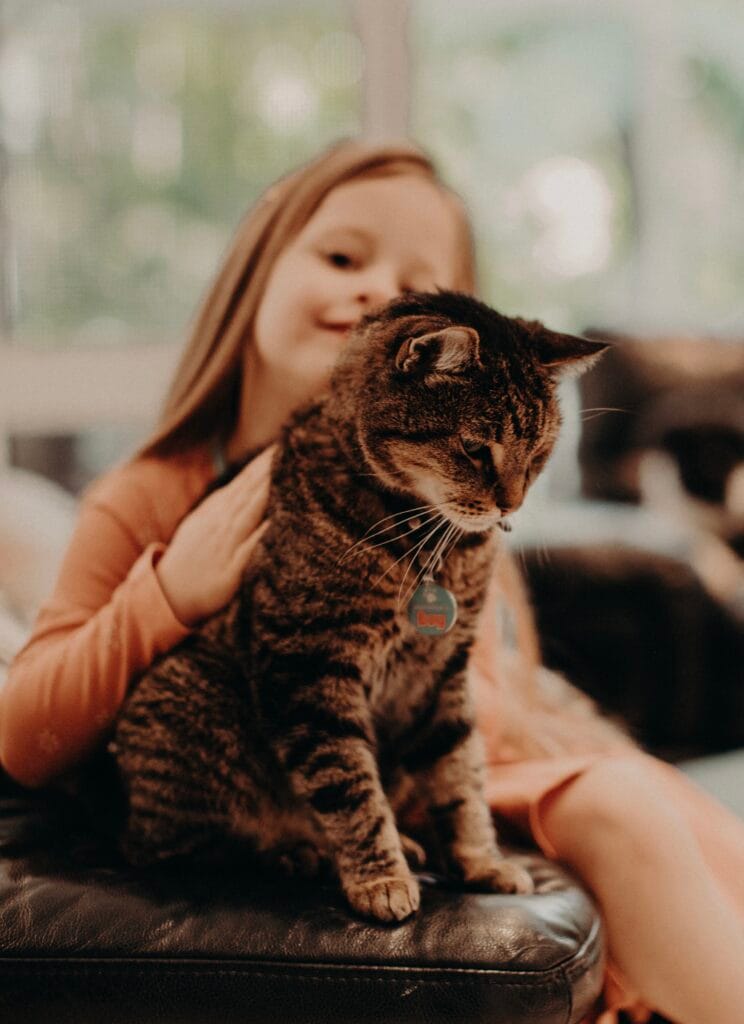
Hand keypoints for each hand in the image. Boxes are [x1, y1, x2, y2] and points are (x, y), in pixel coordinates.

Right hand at [156, 444, 275, 626]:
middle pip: (252, 488)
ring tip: (290, 468)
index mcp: (218, 511)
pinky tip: (280, 518)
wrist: (167, 595)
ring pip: (251, 509)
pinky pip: (251, 547)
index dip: (267, 460)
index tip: (288, 440)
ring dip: (270, 488)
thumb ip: (228, 505)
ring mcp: (226, 544)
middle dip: (273, 466)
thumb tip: (250, 484)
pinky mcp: (232, 569)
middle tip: (296, 443)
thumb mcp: (204, 525)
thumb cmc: (191, 560)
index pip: (247, 480)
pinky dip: (264, 531)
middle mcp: (223, 522)